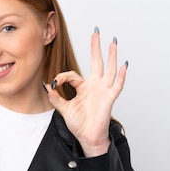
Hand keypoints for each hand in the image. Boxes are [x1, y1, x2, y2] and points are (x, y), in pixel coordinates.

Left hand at [44, 29, 126, 156]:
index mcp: (83, 87)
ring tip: (113, 42)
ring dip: (111, 56)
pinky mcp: (109, 98)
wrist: (88, 137)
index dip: (61, 77)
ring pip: (109, 70)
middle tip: (97, 33)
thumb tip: (46, 85)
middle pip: (97, 62)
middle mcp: (95, 86)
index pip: (72, 75)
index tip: (53, 83)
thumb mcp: (64, 109)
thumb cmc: (80, 124)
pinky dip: (120, 76)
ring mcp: (103, 91)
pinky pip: (116, 85)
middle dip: (96, 47)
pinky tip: (123, 65)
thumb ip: (55, 97)